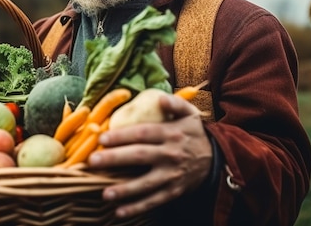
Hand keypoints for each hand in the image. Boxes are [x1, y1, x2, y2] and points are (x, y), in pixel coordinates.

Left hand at [87, 93, 212, 217]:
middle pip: (139, 156)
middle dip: (115, 159)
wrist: (217, 159)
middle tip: (93, 161)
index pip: (143, 133)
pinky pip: (154, 201)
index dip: (122, 135)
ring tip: (105, 193)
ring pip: (146, 183)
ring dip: (125, 190)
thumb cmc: (194, 133)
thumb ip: (175, 103)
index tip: (102, 138)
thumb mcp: (190, 114)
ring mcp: (172, 175)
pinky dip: (137, 207)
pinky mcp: (173, 191)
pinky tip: (119, 211)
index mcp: (171, 133)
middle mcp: (171, 154)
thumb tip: (160, 99)